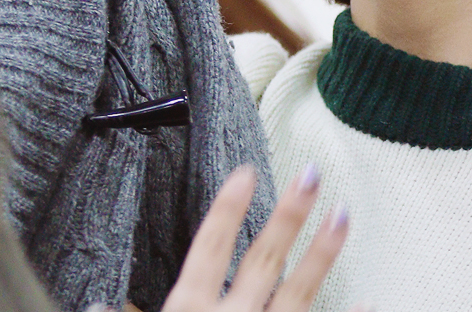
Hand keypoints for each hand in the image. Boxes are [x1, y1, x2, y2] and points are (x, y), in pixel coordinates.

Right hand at [156, 165, 362, 311]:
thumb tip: (105, 301)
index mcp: (188, 311)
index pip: (209, 250)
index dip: (227, 210)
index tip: (245, 173)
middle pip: (263, 260)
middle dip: (289, 216)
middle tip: (311, 176)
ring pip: (297, 292)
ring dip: (321, 253)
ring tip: (342, 215)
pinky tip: (367, 301)